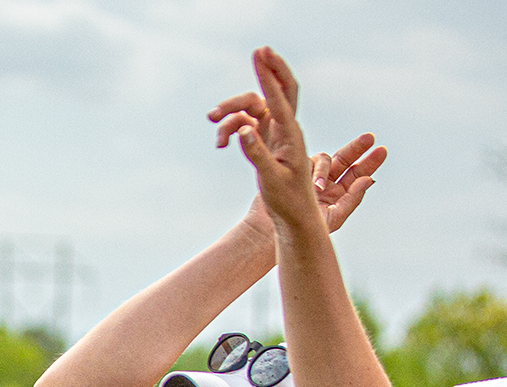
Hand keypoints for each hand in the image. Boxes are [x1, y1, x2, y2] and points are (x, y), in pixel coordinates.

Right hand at [211, 47, 384, 236]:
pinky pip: (244, 123)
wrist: (294, 214)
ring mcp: (275, 132)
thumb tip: (244, 129)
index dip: (269, 76)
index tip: (260, 54)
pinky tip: (220, 144)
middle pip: (275, 91)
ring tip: (212, 122)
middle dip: (266, 72)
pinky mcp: (265, 139)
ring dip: (231, 112)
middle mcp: (286, 128)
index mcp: (292, 136)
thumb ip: (257, 153)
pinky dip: (230, 129)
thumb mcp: (272, 180)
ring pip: (252, 108)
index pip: (281, 99)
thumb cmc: (288, 200)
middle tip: (257, 52)